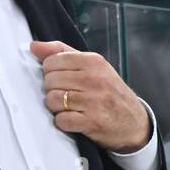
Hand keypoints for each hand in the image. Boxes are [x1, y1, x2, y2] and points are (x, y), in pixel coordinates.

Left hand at [30, 40, 151, 152]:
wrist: (134, 123)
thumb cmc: (110, 92)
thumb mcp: (93, 67)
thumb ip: (62, 53)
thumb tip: (34, 46)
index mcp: (93, 61)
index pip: (52, 61)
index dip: (50, 72)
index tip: (60, 78)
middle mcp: (94, 79)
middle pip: (49, 81)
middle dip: (53, 89)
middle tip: (65, 94)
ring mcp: (94, 101)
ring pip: (52, 100)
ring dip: (56, 107)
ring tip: (69, 106)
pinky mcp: (92, 122)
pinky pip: (61, 120)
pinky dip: (63, 122)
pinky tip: (73, 119)